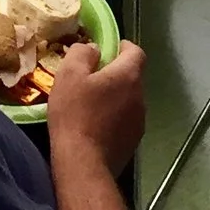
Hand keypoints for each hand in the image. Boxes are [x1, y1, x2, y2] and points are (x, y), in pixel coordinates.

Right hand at [48, 40, 146, 177]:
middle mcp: (140, 97)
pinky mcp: (133, 141)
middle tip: (91, 77)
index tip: (108, 48)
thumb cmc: (75, 114)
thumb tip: (93, 49)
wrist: (84, 163)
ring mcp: (139, 121)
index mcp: (128, 76)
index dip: (123, 47)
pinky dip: (113, 117)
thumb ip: (82, 53)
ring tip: (90, 104)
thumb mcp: (69, 74)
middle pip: (132, 76)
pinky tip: (95, 126)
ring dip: (114, 97)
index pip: (136, 51)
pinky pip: (125, 120)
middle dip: (115, 73)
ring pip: (129, 100)